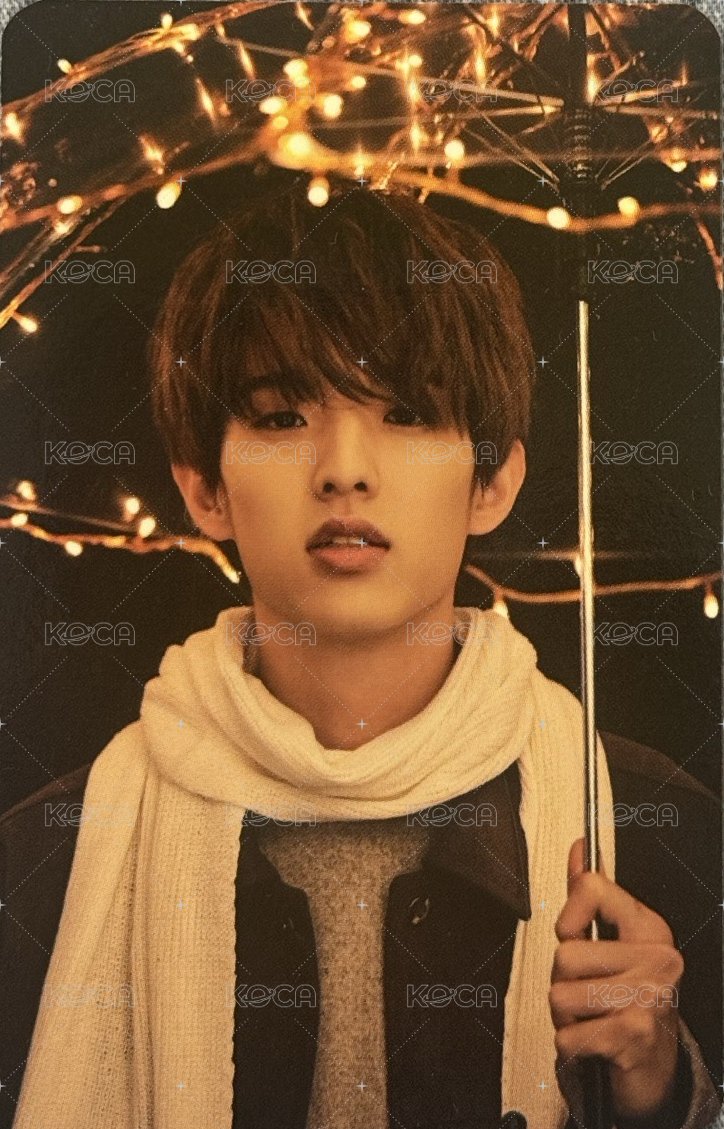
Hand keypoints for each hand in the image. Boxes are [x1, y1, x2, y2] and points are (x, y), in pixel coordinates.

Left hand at [549, 838, 683, 1118]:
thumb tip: (580, 848)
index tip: (580, 941)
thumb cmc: (625, 1002)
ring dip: (566, 1018)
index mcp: (650, 929)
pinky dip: (571, 1047)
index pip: (591, 888)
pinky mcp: (633, 1036)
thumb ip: (589, 895)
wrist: (654, 1071)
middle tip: (591, 998)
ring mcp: (648, 997)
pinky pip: (566, 1035)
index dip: (569, 921)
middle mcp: (657, 959)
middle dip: (564, 983)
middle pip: (563, 955)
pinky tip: (596, 1045)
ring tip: (594, 1020)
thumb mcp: (611, 943)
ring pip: (559, 996)